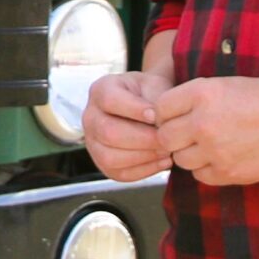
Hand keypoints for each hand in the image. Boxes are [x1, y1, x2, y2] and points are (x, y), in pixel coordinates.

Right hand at [83, 67, 174, 181]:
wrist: (146, 105)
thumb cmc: (150, 93)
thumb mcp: (155, 85)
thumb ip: (156, 100)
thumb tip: (160, 123)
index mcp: (100, 91)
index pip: (110, 100)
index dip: (134, 110)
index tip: (157, 116)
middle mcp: (90, 117)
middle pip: (108, 133)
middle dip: (142, 139)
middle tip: (167, 140)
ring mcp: (93, 142)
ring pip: (110, 157)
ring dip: (143, 157)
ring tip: (167, 152)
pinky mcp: (103, 163)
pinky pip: (119, 173)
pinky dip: (145, 170)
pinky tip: (163, 161)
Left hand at [154, 76, 258, 186]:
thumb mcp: (225, 84)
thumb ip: (193, 99)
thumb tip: (167, 114)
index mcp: (201, 94)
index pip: (159, 109)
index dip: (165, 114)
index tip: (174, 117)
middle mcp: (202, 123)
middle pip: (164, 137)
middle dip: (172, 137)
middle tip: (186, 135)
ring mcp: (215, 150)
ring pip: (180, 160)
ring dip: (189, 154)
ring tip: (209, 146)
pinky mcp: (228, 172)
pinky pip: (201, 176)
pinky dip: (206, 169)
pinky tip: (221, 158)